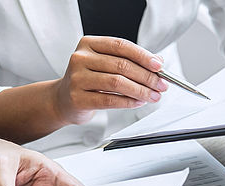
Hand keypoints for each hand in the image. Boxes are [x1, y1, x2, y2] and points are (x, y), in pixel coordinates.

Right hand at [51, 36, 168, 125]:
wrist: (63, 99)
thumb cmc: (87, 80)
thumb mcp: (106, 65)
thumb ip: (130, 61)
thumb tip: (157, 62)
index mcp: (88, 44)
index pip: (121, 46)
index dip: (143, 55)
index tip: (158, 66)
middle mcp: (80, 58)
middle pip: (121, 65)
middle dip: (146, 76)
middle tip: (161, 84)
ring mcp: (77, 78)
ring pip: (117, 83)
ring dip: (140, 90)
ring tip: (152, 95)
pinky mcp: (78, 98)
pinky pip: (109, 100)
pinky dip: (128, 102)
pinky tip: (138, 102)